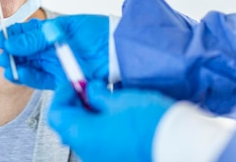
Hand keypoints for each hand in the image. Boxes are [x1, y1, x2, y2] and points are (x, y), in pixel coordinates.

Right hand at [0, 15, 108, 88]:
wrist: (119, 51)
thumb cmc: (97, 33)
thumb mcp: (64, 28)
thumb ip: (37, 38)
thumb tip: (12, 42)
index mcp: (51, 32)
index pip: (26, 34)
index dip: (12, 36)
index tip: (1, 38)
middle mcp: (51, 49)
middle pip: (24, 52)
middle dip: (11, 53)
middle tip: (2, 54)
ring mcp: (55, 65)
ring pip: (30, 67)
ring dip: (16, 66)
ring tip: (7, 65)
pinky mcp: (61, 80)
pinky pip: (41, 80)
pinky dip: (29, 77)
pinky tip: (20, 73)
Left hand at [49, 80, 172, 161]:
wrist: (180, 145)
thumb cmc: (148, 122)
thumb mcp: (117, 99)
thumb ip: (96, 94)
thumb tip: (90, 91)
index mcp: (82, 135)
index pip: (56, 114)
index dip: (63, 94)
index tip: (75, 81)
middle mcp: (88, 152)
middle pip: (70, 125)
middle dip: (78, 103)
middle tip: (92, 88)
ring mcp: (102, 159)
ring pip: (87, 134)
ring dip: (92, 114)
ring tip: (109, 99)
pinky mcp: (118, 160)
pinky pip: (102, 143)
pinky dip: (104, 127)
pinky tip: (119, 115)